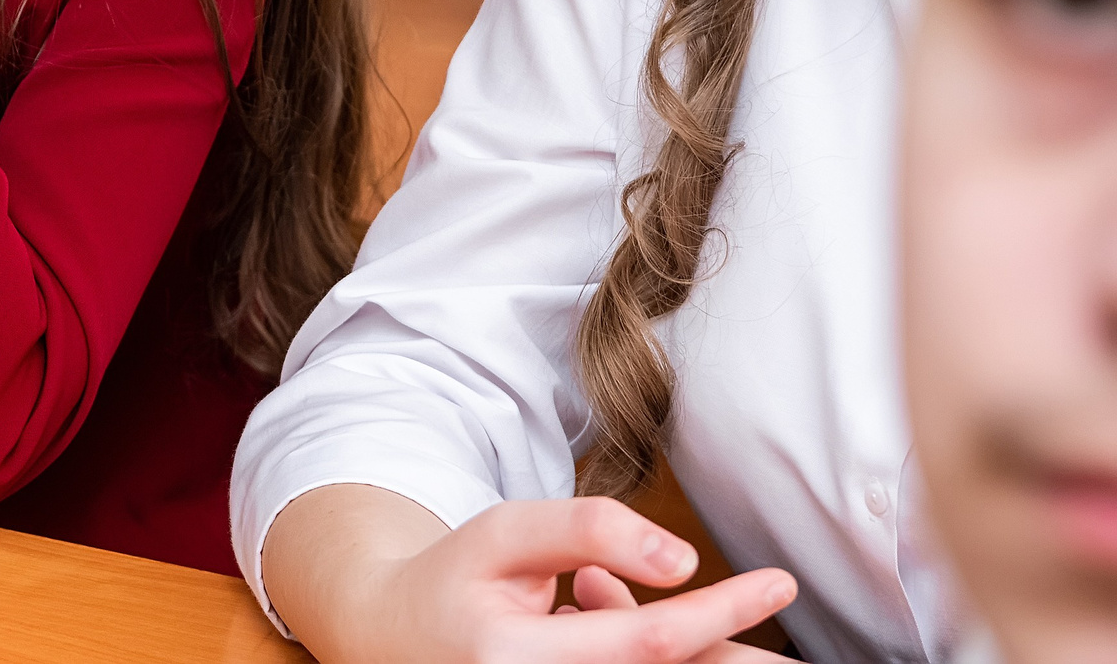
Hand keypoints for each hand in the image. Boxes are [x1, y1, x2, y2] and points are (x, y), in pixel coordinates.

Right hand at [275, 492, 795, 663]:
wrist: (393, 635)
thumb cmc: (457, 578)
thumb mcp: (506, 531)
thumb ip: (588, 531)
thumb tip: (681, 560)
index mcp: (513, 659)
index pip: (650, 642)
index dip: (722, 612)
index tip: (779, 584)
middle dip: (733, 663)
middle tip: (788, 656)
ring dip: (692, 658)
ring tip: (652, 611)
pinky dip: (652, 661)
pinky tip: (613, 620)